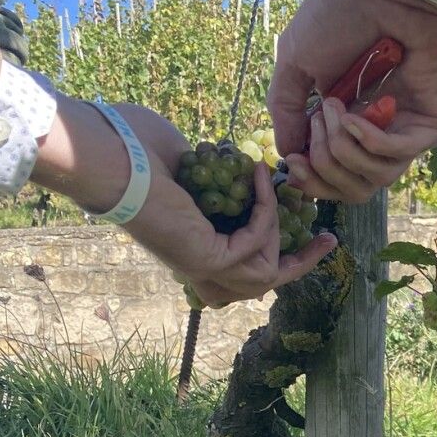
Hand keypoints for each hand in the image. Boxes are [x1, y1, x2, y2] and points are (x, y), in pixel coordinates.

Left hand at [34, 101, 335, 305]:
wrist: (107, 158)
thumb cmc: (136, 154)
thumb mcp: (192, 171)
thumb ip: (221, 183)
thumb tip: (246, 177)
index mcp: (191, 251)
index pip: (245, 270)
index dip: (282, 260)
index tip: (313, 241)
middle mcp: (196, 269)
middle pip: (264, 282)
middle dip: (301, 262)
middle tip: (329, 240)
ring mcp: (202, 270)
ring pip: (267, 268)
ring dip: (277, 226)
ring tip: (276, 189)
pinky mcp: (209, 260)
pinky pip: (258, 240)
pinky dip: (265, 207)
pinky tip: (259, 177)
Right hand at [269, 0, 436, 202]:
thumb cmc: (339, 15)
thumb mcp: (297, 64)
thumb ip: (288, 111)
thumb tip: (286, 154)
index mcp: (354, 121)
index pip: (339, 178)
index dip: (313, 181)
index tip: (293, 164)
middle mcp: (385, 131)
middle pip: (358, 188)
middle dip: (326, 165)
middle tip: (317, 124)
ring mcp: (413, 129)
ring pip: (377, 177)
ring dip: (342, 147)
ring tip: (333, 109)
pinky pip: (397, 154)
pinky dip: (368, 139)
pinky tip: (353, 116)